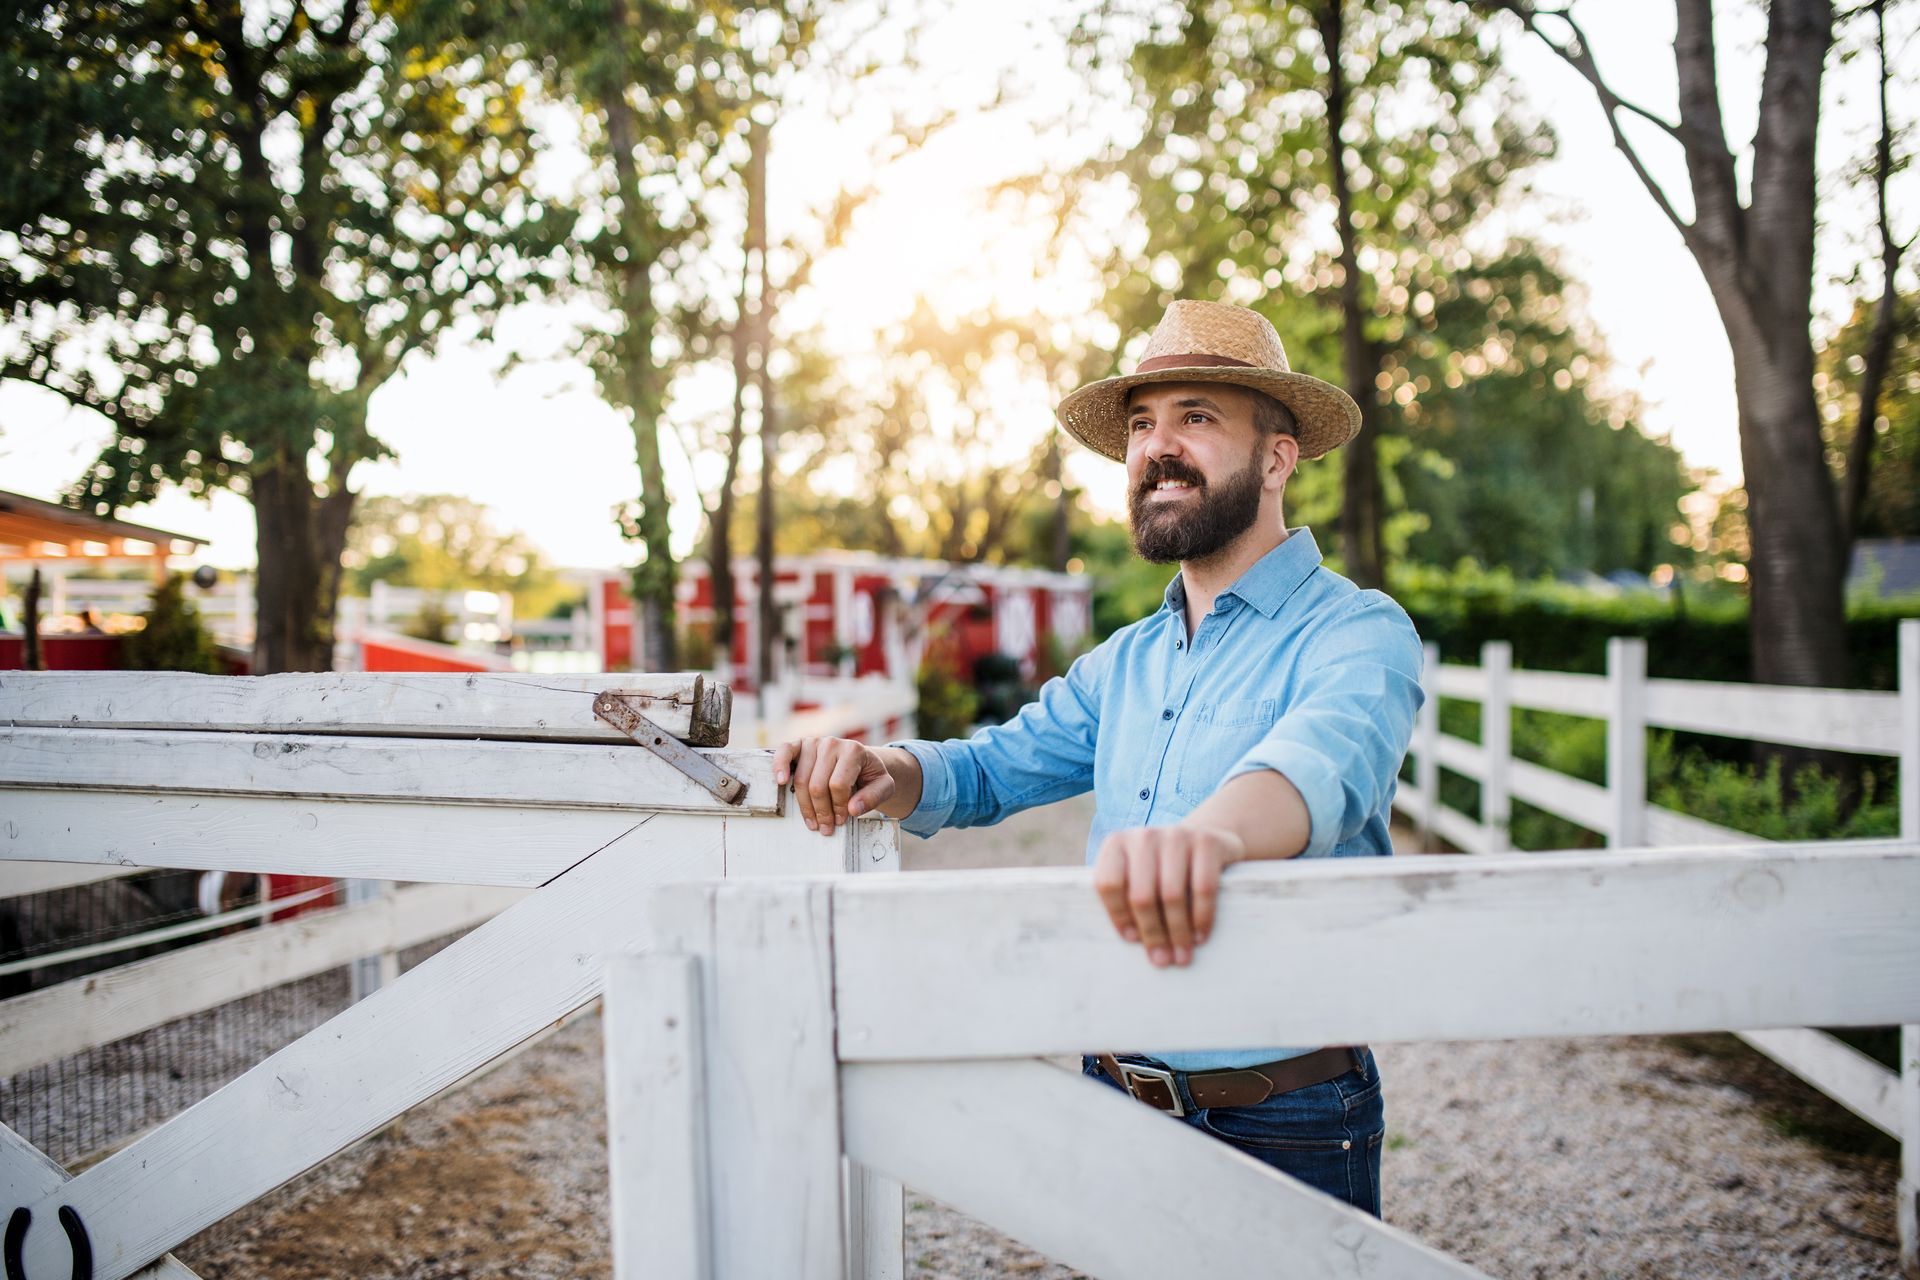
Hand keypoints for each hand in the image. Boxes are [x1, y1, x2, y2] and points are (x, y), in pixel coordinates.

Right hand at [771, 736, 895, 836]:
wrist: (861, 760)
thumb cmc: (870, 775)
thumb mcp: (884, 787)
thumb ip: (874, 797)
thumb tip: (853, 809)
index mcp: (854, 751)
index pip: (839, 785)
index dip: (839, 807)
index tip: (842, 820)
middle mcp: (832, 743)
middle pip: (818, 785)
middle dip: (822, 811)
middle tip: (826, 828)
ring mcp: (814, 742)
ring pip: (801, 778)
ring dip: (805, 805)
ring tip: (812, 822)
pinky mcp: (799, 744)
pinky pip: (785, 751)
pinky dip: (779, 765)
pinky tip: (780, 782)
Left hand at [1092, 824, 1246, 967]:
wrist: (1207, 840)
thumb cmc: (1163, 869)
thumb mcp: (1138, 874)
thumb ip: (1126, 899)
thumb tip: (1133, 942)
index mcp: (1117, 844)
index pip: (1108, 884)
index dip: (1118, 915)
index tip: (1132, 940)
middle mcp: (1144, 836)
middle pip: (1141, 895)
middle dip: (1152, 933)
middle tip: (1162, 960)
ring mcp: (1176, 836)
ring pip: (1172, 895)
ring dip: (1178, 932)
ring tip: (1182, 956)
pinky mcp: (1207, 842)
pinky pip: (1203, 888)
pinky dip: (1202, 917)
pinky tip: (1200, 937)